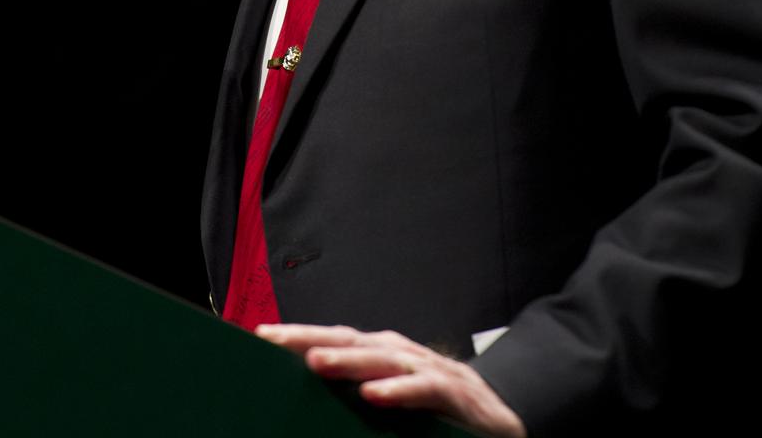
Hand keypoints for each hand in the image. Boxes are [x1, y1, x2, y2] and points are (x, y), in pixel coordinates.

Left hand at [255, 323, 525, 436]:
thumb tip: (307, 397)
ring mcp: (428, 369)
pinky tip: (373, 394)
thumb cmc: (438, 415)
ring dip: (347, 360)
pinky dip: (398, 390)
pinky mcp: (455, 393)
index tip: (259, 336)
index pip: (332, 340)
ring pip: (381, 358)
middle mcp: (399, 353)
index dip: (297, 336)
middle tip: (270, 338)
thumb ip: (355, 397)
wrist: (503, 425)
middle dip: (307, 337)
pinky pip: (424, 389)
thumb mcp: (390, 404)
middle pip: (348, 340)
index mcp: (380, 354)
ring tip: (313, 362)